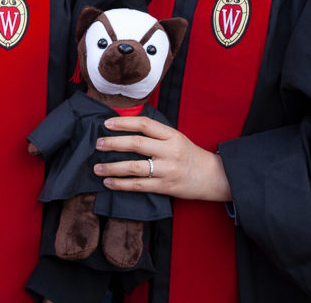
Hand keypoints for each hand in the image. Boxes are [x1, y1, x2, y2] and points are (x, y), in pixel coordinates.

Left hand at [93, 116, 231, 201]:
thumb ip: (155, 134)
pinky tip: (108, 183)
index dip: (124, 122)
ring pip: (134, 167)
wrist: (213, 177)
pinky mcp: (166, 187)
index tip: (106, 123)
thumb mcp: (176, 138)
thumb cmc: (190, 155)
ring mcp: (168, 170)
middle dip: (113, 143)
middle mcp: (170, 151)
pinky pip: (139, 185)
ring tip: (97, 168)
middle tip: (97, 144)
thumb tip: (125, 128)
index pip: (145, 124)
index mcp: (172, 135)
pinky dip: (121, 184)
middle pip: (137, 143)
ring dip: (112, 167)